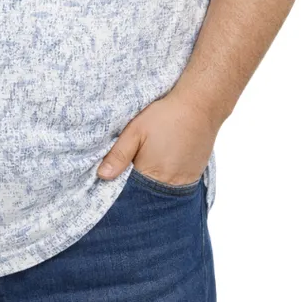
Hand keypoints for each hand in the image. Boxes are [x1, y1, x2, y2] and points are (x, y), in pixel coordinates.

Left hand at [96, 92, 219, 184]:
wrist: (199, 106)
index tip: (116, 179)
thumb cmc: (165, 116)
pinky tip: (164, 164)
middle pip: (148, 195)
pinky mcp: (195, 176)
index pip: (131, 194)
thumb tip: (102, 176)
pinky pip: (177, 187)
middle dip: (137, 187)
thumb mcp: (135, 130)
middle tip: (134, 166)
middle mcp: (169, 185)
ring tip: (150, 163)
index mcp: (151, 175)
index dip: (122, 187)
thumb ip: (118, 155)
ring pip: (162, 192)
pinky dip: (168, 180)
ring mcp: (185, 183)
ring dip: (153, 184)